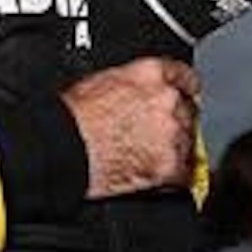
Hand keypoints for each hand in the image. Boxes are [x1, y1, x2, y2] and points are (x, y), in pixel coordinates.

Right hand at [61, 57, 199, 198]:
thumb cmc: (72, 117)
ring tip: (150, 157)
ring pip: (189, 142)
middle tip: (156, 135)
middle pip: (188, 112)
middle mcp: (168, 100)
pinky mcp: (168, 166)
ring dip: (176, 150)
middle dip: (176, 123)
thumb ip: (135, 84)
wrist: (63, 148)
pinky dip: (175, 178)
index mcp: (152, 73)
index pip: (186, 78)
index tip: (185, 99)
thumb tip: (139, 95)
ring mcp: (171, 133)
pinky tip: (159, 177)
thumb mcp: (104, 80)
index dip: (184, 91)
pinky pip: (185, 174)